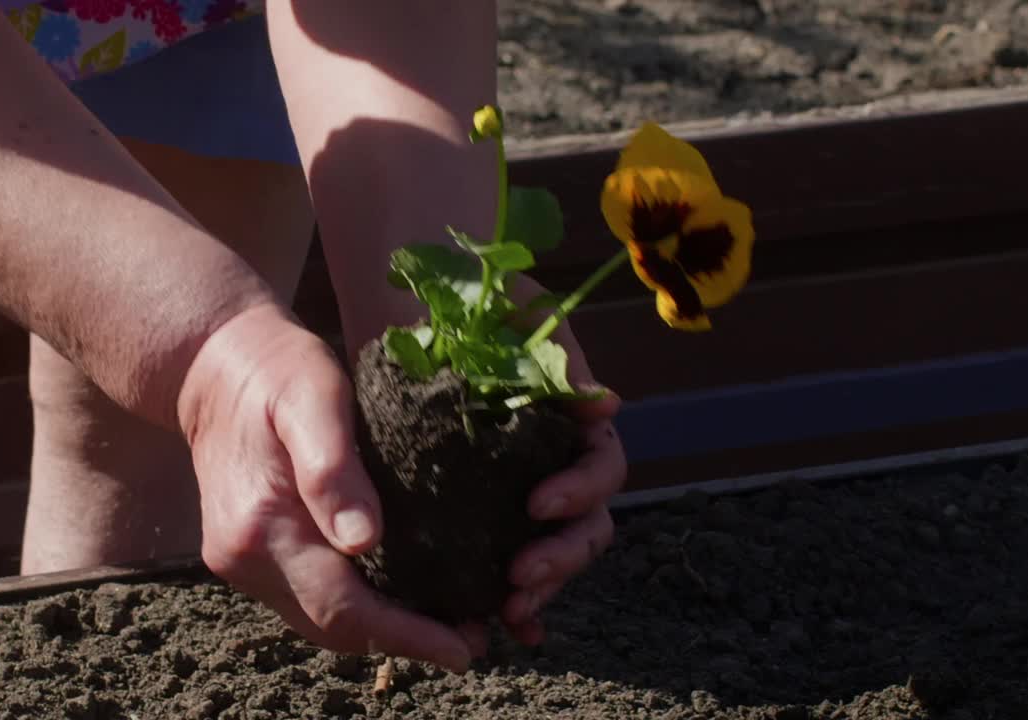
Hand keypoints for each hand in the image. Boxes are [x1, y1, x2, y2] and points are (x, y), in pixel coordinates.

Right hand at [177, 303, 474, 670]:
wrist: (216, 365)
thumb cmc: (278, 371)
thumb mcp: (315, 399)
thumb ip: (333, 470)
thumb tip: (363, 542)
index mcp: (261, 525)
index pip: (341, 606)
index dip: (405, 634)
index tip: (463, 649)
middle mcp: (244, 558)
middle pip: (331, 627)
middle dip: (402, 641)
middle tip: (472, 640)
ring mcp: (242, 562)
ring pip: (319, 620)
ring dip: (382, 630)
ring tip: (447, 626)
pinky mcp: (249, 555)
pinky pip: (309, 597)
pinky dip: (357, 607)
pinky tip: (400, 596)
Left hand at [497, 275, 627, 645]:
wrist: (423, 297)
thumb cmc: (481, 300)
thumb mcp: (523, 316)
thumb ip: (559, 359)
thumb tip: (604, 409)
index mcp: (577, 426)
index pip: (601, 470)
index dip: (579, 492)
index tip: (537, 503)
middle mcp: (558, 463)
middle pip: (585, 527)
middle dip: (560, 558)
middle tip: (520, 578)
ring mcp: (521, 489)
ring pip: (552, 552)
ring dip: (540, 587)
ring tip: (508, 610)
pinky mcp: (478, 507)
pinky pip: (502, 560)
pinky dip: (508, 599)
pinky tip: (501, 630)